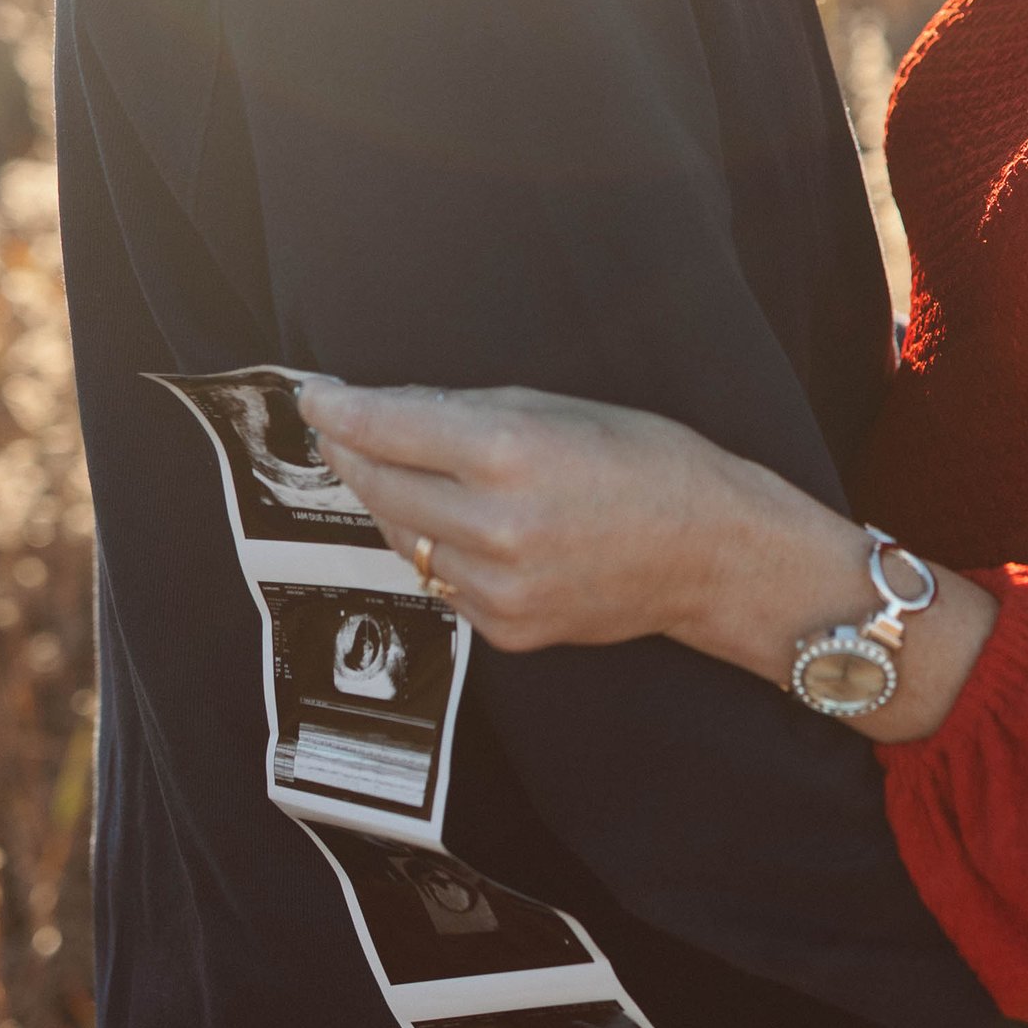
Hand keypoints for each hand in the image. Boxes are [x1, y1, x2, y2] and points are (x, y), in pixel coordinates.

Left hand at [298, 379, 732, 652]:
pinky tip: (465, 527)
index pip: (388, 428)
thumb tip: (394, 409)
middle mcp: (495, 524)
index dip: (339, 411)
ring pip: (403, 538)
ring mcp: (498, 585)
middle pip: (380, 485)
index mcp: (509, 453)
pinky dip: (439, 550)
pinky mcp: (506, 627)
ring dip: (394, 503)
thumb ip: (469, 411)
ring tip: (408, 474)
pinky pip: (442, 581)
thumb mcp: (560, 409)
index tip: (316, 400)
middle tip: (340, 432)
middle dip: (352, 453)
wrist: (712, 554)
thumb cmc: (649, 464)